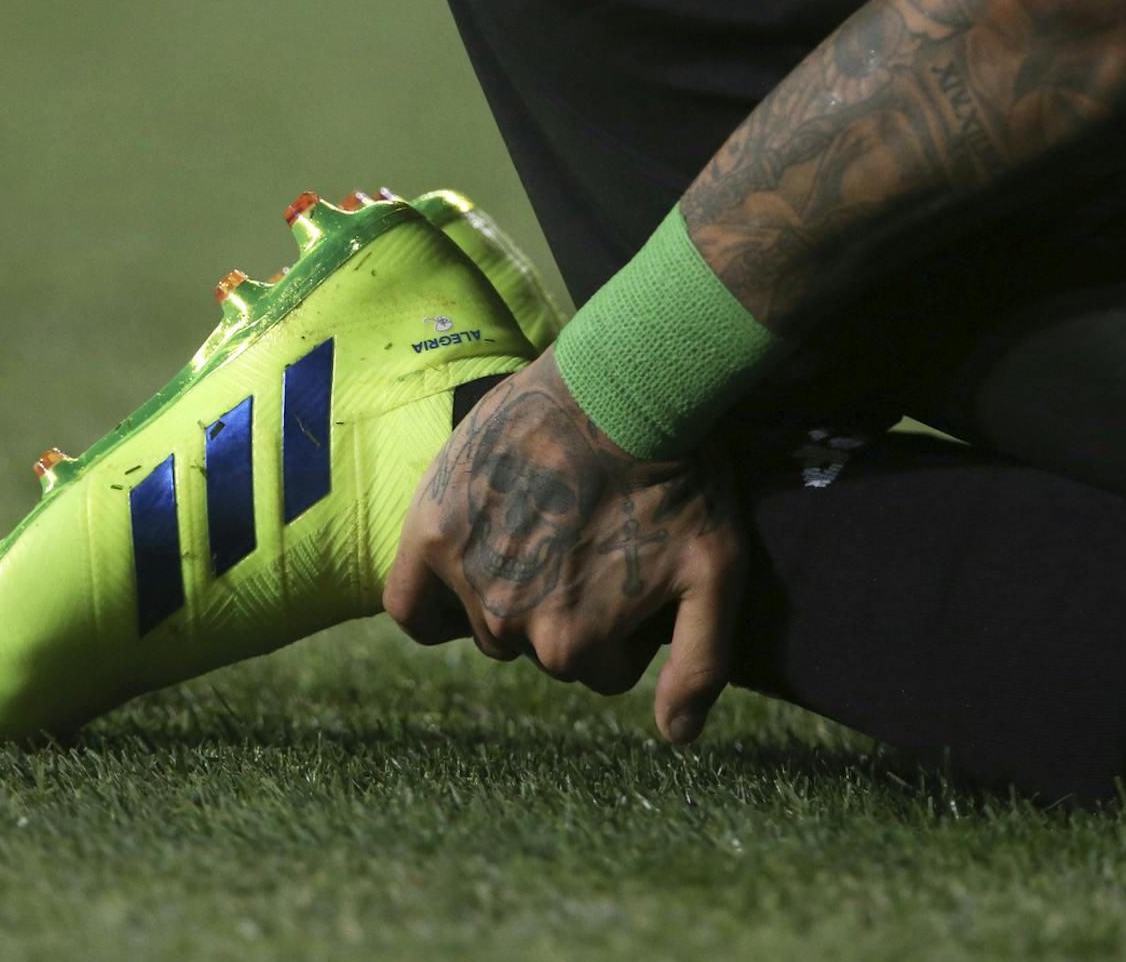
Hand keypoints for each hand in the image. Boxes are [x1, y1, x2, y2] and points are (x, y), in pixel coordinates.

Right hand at [383, 350, 744, 743]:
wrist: (624, 386)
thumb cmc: (679, 479)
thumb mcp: (715, 575)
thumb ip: (700, 668)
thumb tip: (675, 738)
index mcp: (576, 646)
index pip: (596, 668)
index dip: (621, 624)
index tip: (632, 570)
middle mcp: (513, 624)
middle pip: (540, 647)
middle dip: (567, 609)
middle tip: (590, 542)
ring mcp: (466, 578)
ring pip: (488, 623)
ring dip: (512, 593)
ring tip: (548, 528)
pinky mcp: (431, 530)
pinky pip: (409, 606)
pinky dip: (431, 605)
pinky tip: (462, 574)